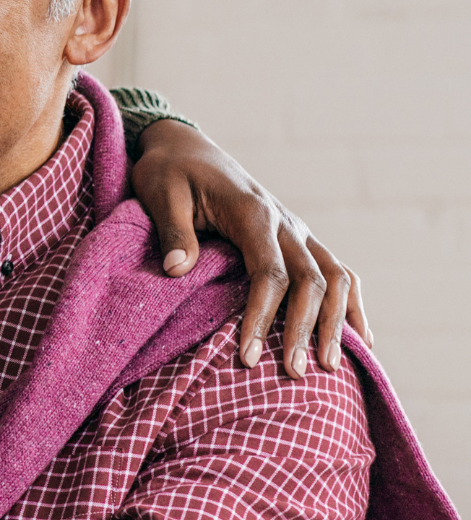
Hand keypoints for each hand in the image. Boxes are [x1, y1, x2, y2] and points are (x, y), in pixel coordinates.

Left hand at [131, 119, 368, 374]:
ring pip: (335, 277)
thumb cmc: (169, 172)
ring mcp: (297, 229)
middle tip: (293, 373)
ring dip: (337, 322)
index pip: (269, 272)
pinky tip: (360, 339)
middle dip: (304, 329)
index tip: (247, 355)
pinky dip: (352, 304)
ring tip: (328, 368)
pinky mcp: (299, 237)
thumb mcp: (160, 191)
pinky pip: (338, 270)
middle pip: (311, 280)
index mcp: (253, 212)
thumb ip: (172, 231)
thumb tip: (175, 270)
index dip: (262, 316)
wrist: (185, 146)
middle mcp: (285, 221)